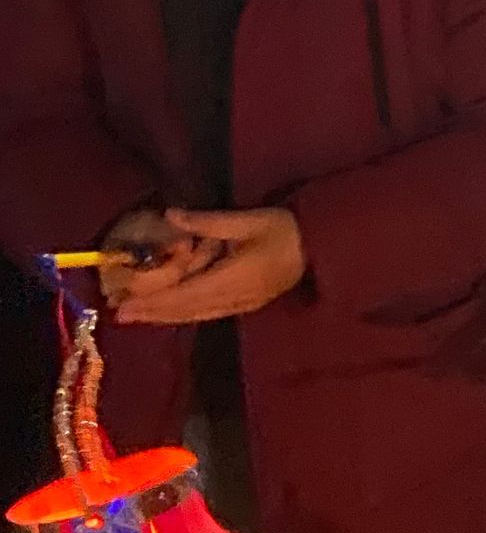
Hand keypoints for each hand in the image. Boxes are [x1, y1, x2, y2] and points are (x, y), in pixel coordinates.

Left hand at [112, 208, 306, 324]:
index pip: (185, 295)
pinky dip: (183, 313)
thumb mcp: (249, 219)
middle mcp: (234, 298)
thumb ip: (209, 221)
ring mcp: (241, 304)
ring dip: (165, 316)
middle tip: (119, 315)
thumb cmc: (286, 230)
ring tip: (137, 315)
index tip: (124, 306)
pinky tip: (169, 311)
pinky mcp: (245, 304)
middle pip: (186, 310)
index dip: (153, 302)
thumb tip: (170, 216)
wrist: (319, 247)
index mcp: (235, 278)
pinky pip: (207, 312)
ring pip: (195, 314)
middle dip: (152, 313)